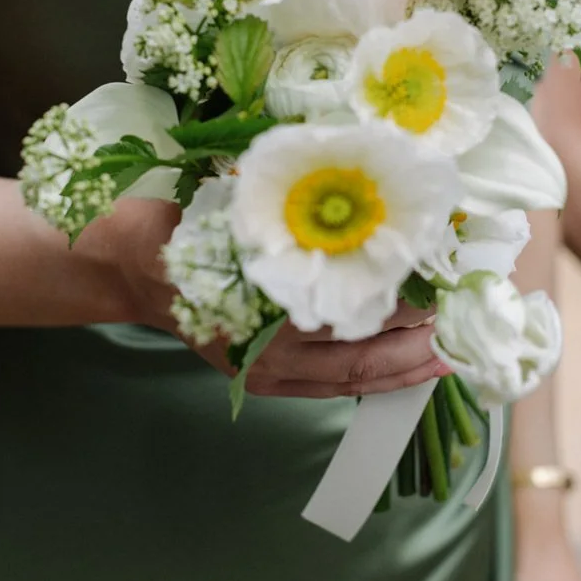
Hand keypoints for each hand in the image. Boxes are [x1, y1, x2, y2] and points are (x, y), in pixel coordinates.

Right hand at [93, 198, 443, 397]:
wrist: (121, 267)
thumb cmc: (163, 238)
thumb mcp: (200, 222)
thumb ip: (250, 223)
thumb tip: (313, 197)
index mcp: (248, 318)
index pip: (334, 326)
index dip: (387, 314)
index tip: (432, 292)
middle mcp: (261, 353)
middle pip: (352, 363)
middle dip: (410, 350)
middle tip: (459, 328)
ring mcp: (263, 368)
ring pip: (347, 380)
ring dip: (399, 369)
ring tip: (447, 353)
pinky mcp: (264, 371)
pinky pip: (330, 383)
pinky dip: (371, 376)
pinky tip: (404, 362)